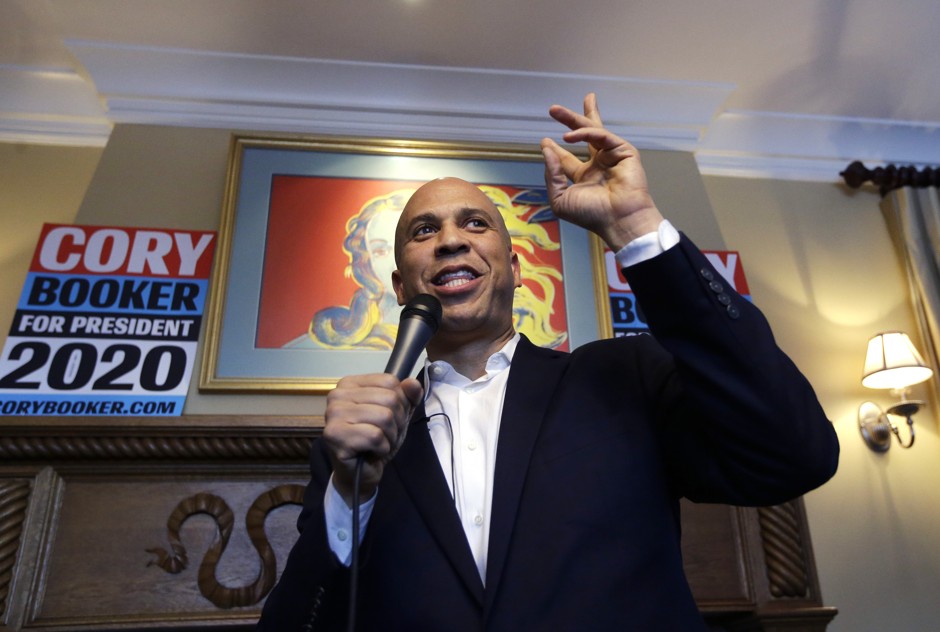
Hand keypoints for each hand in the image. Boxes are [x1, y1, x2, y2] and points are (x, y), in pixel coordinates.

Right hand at [322, 373, 422, 506]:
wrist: (360, 474)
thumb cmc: (375, 441)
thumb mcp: (398, 414)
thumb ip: (408, 396)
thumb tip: (412, 383)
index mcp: (349, 384)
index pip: (390, 381)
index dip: (400, 403)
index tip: (388, 418)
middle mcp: (337, 395)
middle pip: (390, 399)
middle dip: (396, 422)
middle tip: (383, 435)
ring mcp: (333, 414)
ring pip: (384, 417)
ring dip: (390, 436)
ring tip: (378, 443)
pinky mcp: (334, 435)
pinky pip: (375, 436)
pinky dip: (382, 447)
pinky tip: (371, 451)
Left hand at [541, 92, 664, 250]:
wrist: (618, 220)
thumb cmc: (592, 215)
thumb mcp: (561, 199)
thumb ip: (552, 176)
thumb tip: (547, 150)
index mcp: (584, 178)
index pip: (567, 159)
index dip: (555, 149)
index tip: (544, 141)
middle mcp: (598, 165)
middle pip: (583, 136)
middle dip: (569, 121)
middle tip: (553, 109)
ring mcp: (612, 157)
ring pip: (593, 130)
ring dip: (574, 118)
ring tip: (554, 111)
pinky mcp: (624, 151)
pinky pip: (602, 136)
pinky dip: (585, 133)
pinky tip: (568, 137)